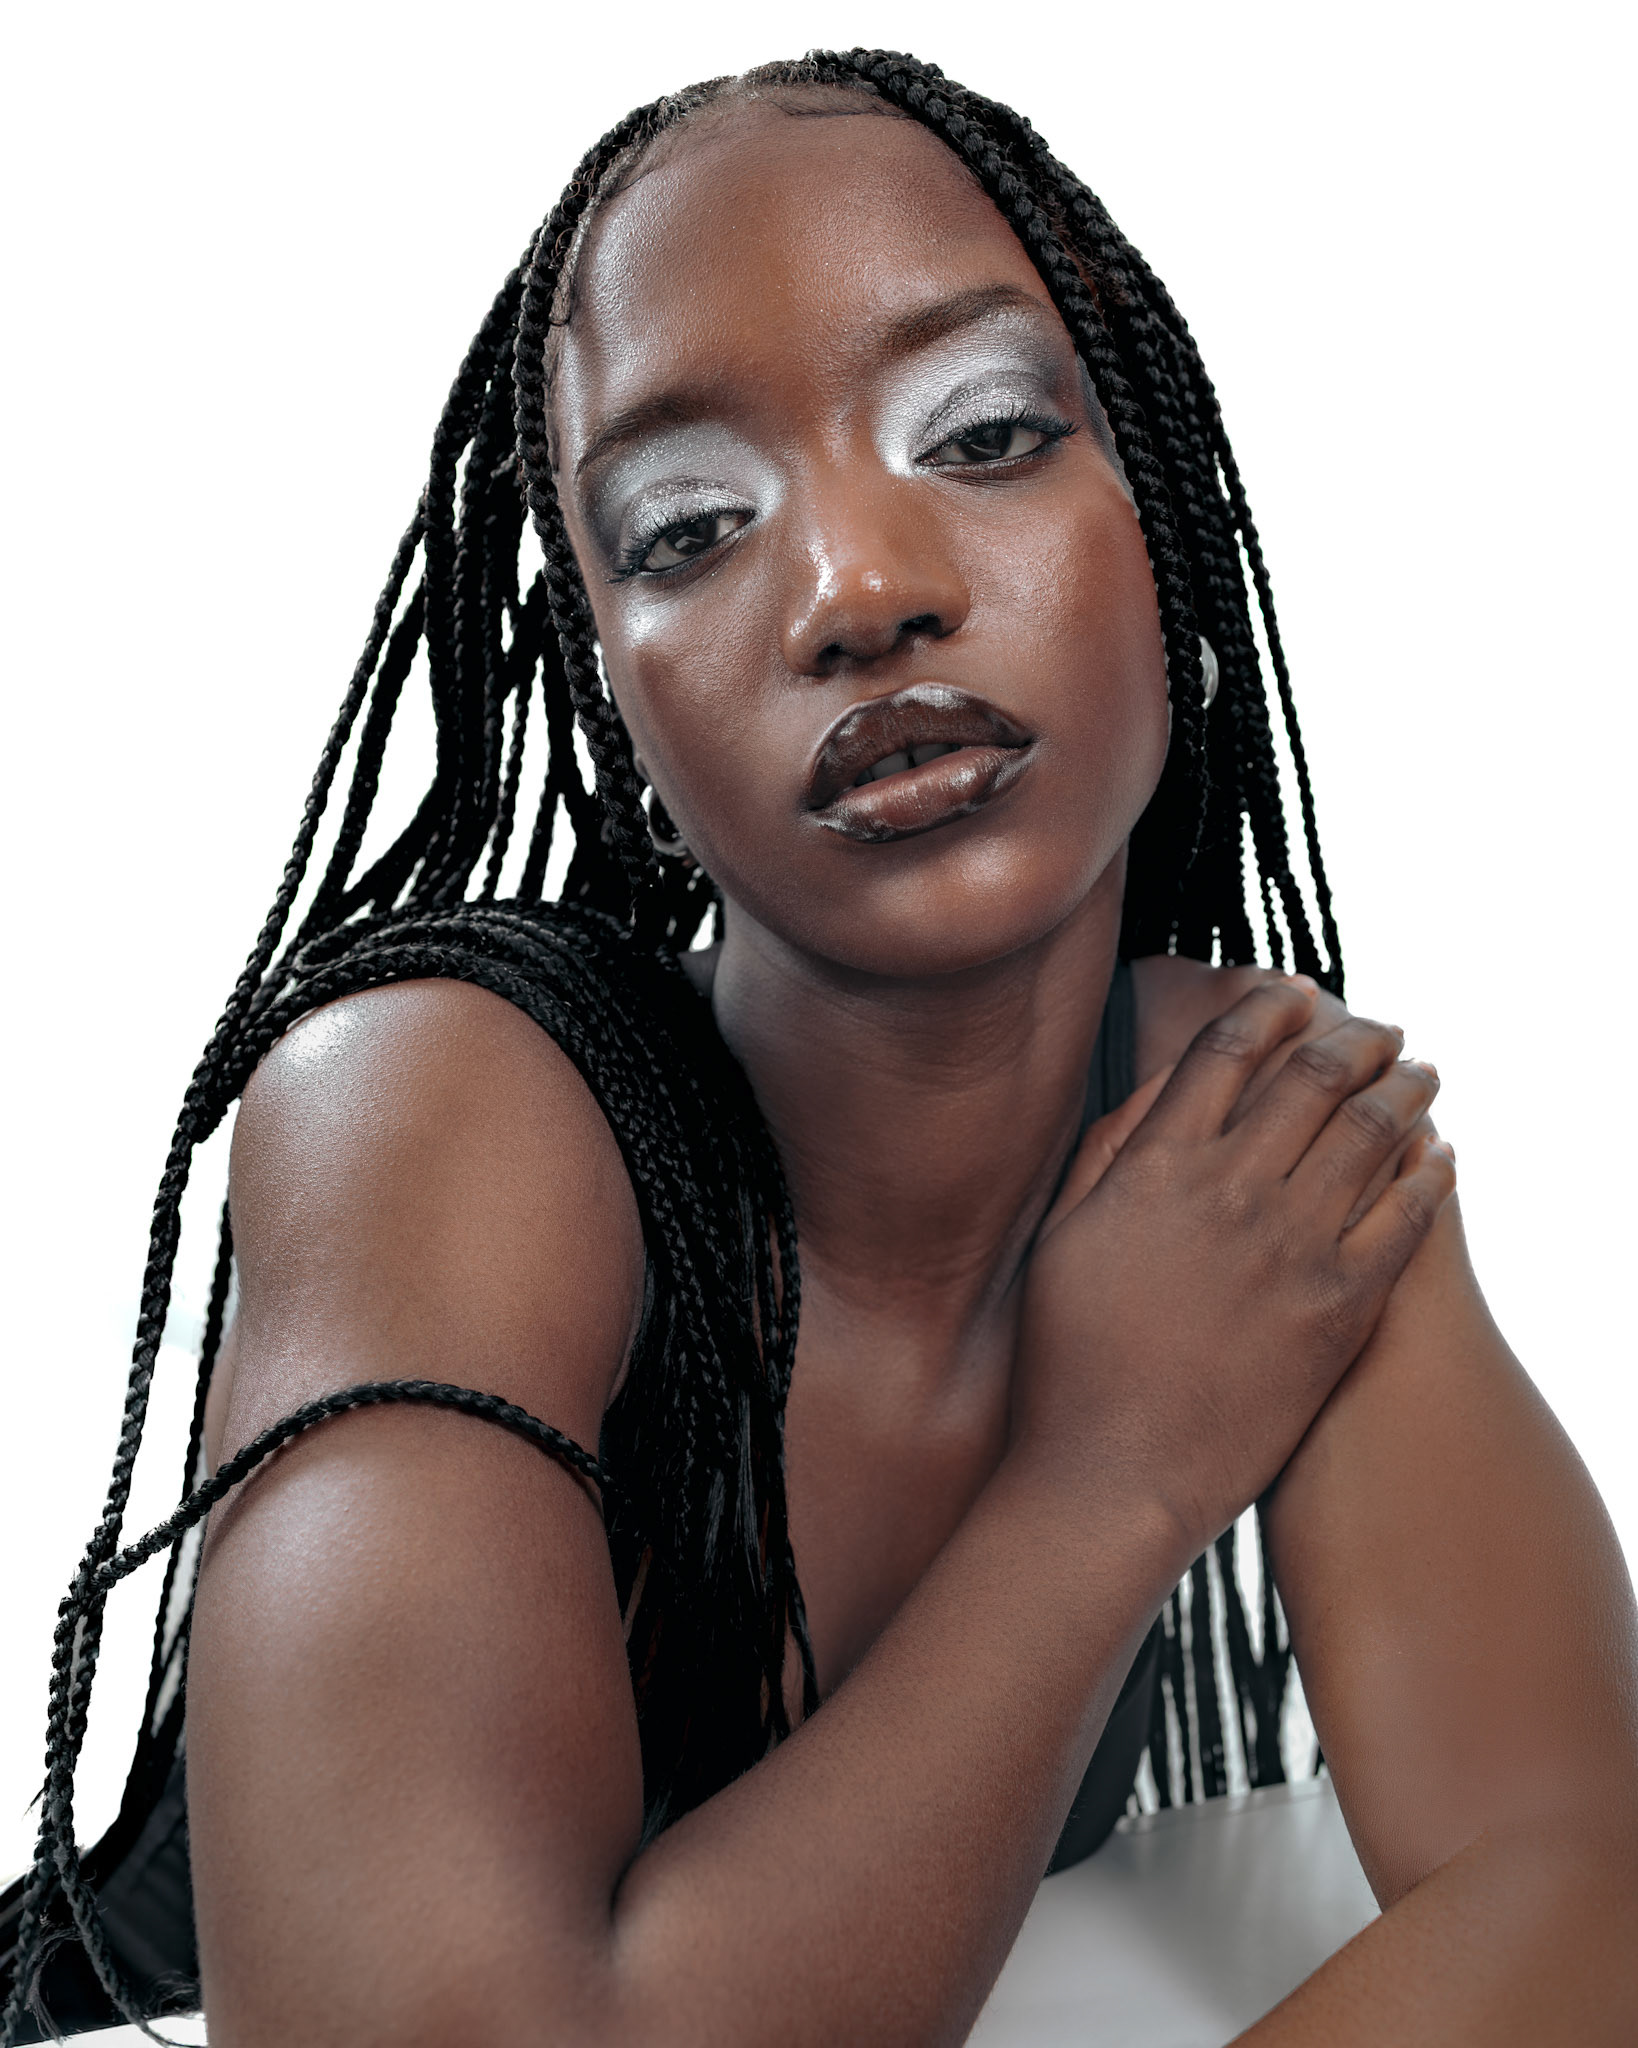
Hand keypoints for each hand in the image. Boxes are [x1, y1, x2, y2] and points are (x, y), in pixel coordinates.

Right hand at [1013, 977, 1454, 1562]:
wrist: (1114, 1475)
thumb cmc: (1071, 1359)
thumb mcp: (1062, 1236)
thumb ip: (1110, 1151)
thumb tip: (1162, 1085)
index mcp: (1154, 1166)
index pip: (1227, 1051)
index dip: (1270, 1009)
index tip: (1298, 996)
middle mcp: (1230, 1191)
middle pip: (1312, 1077)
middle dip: (1355, 1038)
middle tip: (1379, 1029)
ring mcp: (1293, 1247)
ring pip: (1371, 1133)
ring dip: (1404, 1088)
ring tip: (1419, 1073)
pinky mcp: (1342, 1306)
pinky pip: (1406, 1216)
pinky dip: (1430, 1171)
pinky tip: (1439, 1155)